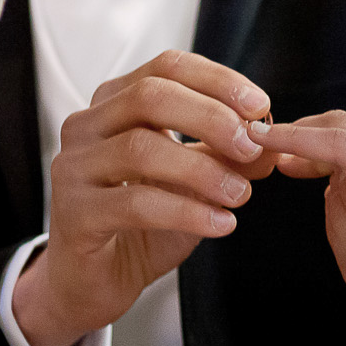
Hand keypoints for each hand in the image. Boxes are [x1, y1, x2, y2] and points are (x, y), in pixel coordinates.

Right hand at [13, 51, 277, 345]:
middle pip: (150, 96)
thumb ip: (229, 154)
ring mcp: (73, 167)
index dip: (218, 80)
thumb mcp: (198, 180)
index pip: (168, 66)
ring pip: (141, 148)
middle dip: (211, 118)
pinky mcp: (73, 212)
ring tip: (242, 194)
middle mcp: (87, 125)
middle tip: (253, 147)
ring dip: (203, 169)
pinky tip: (221, 224)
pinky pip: (135, 203)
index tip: (261, 106)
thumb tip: (272, 139)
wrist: (99, 278)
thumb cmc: (147, 220)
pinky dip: (187, 212)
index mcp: (117, 103)